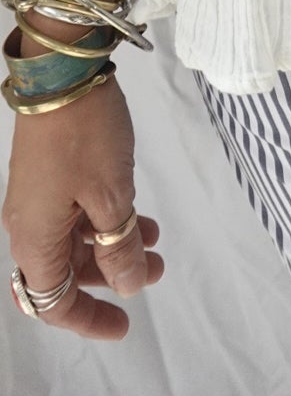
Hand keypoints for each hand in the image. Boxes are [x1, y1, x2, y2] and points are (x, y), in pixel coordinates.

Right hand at [3, 72, 164, 339]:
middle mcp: (30, 224)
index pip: (53, 302)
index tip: (124, 326)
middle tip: (155, 271)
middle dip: (111, 277)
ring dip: (114, 245)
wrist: (63, 69)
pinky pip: (75, 213)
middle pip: (65, 272)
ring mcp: (39, 196)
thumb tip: (129, 285)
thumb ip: (120, 248)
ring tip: (155, 238)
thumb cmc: (86, 137)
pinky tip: (138, 212)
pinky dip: (106, 219)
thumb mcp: (112, 197)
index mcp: (35, 240)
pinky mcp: (51, 173)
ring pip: (74, 241)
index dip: (88, 320)